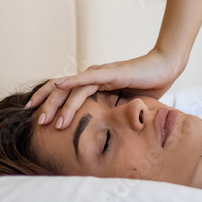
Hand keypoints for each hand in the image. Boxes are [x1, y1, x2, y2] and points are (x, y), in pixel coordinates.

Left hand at [25, 48, 180, 128]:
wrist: (166, 69)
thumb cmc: (148, 86)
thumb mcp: (125, 106)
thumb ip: (113, 113)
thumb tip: (105, 132)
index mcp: (95, 86)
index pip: (66, 94)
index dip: (49, 103)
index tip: (36, 117)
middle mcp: (93, 77)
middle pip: (62, 91)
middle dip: (47, 106)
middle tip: (35, 122)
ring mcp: (100, 74)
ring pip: (71, 89)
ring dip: (58, 105)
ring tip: (47, 120)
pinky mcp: (111, 73)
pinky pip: (88, 79)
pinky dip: (72, 82)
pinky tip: (59, 85)